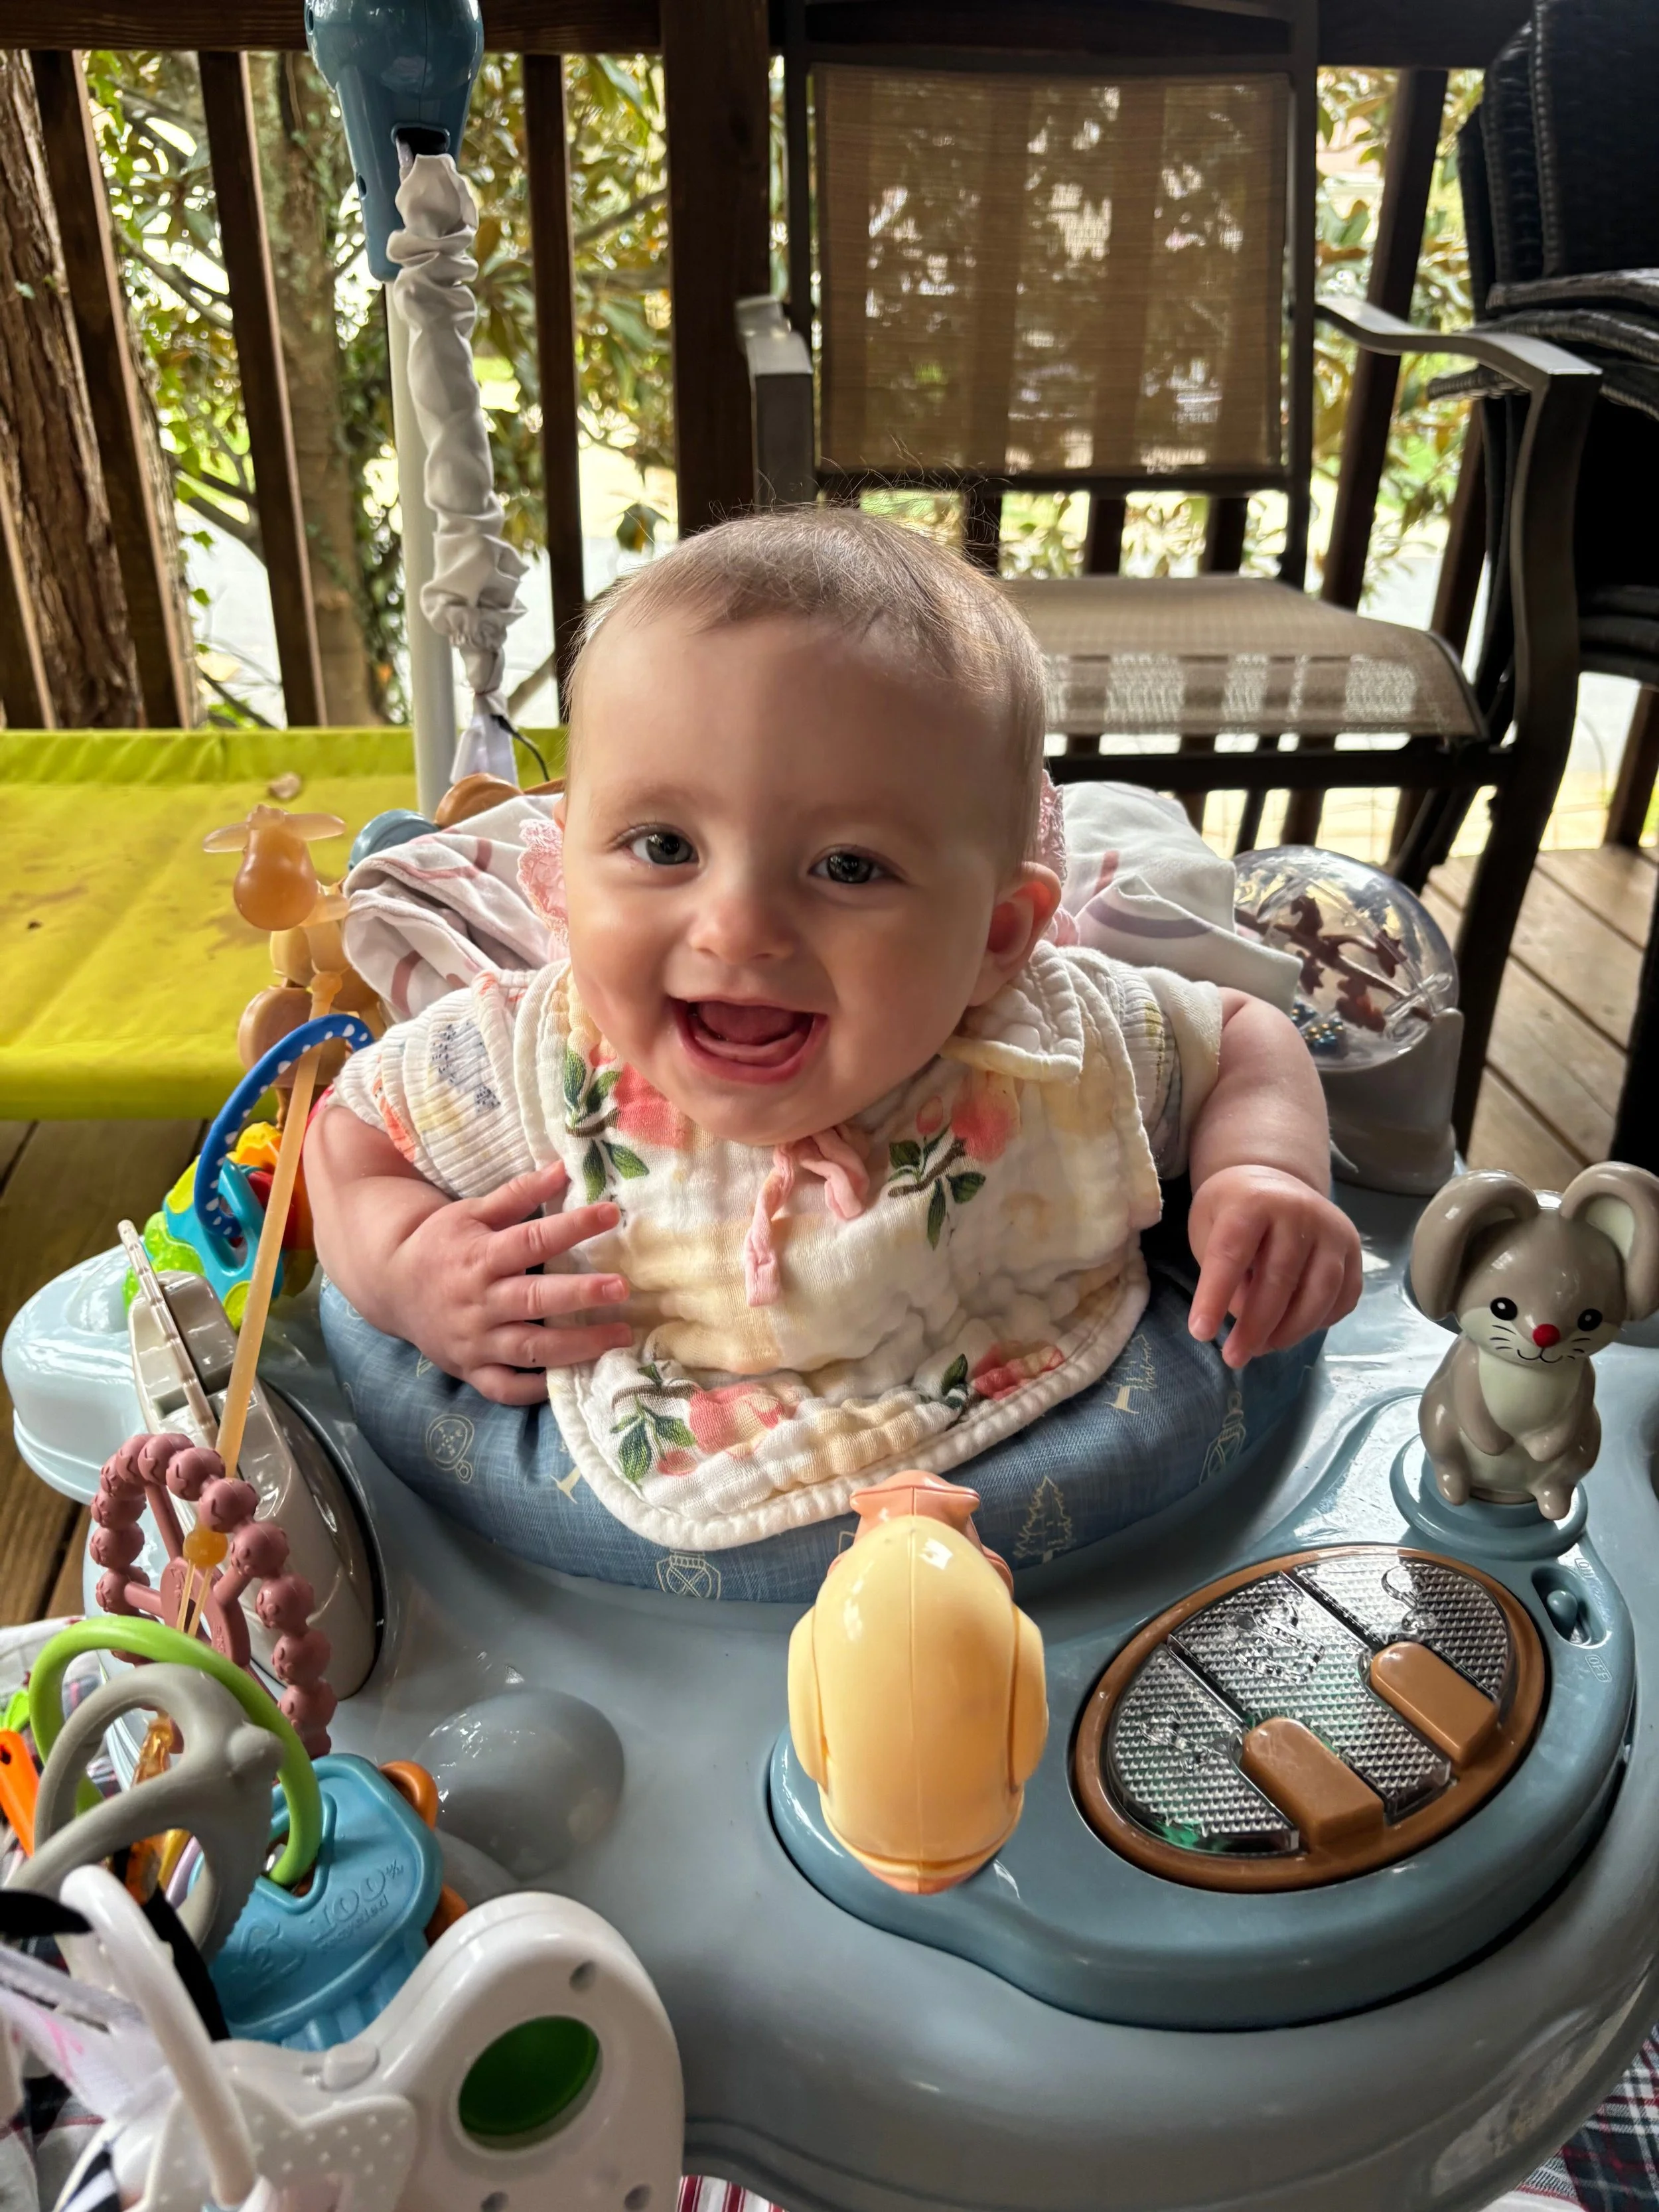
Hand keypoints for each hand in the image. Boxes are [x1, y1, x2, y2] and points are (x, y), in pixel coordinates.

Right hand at [385, 1160, 632, 1404]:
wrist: (390, 1286)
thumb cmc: (440, 1243)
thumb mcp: (471, 1213)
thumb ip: (518, 1194)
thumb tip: (562, 1167)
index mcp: (478, 1257)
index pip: (530, 1239)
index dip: (571, 1226)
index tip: (611, 1213)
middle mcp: (478, 1302)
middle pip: (534, 1299)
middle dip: (580, 1295)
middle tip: (622, 1288)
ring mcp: (474, 1341)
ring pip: (529, 1349)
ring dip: (576, 1346)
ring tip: (620, 1336)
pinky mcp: (470, 1370)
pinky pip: (505, 1388)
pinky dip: (536, 1390)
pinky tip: (573, 1379)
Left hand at [1186, 1164, 1361, 1369]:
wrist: (1276, 1181)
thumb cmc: (1233, 1211)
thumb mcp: (1209, 1229)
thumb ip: (1220, 1270)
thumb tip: (1243, 1316)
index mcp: (1253, 1201)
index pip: (1232, 1254)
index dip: (1215, 1297)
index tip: (1200, 1333)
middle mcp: (1299, 1211)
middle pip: (1280, 1279)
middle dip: (1255, 1326)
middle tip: (1234, 1356)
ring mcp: (1333, 1229)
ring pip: (1319, 1292)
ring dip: (1291, 1330)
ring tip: (1263, 1348)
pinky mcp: (1354, 1248)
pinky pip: (1343, 1296)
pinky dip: (1320, 1322)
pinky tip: (1295, 1332)